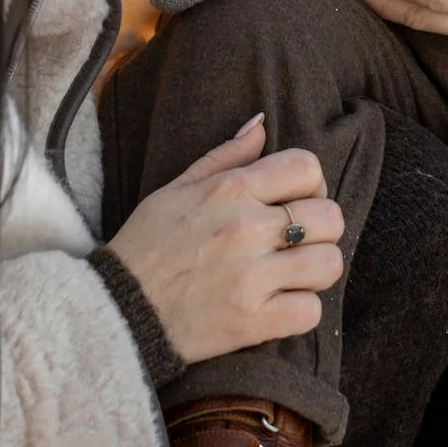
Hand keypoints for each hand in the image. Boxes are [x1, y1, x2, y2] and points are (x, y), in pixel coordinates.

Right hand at [108, 115, 343, 364]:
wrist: (117, 309)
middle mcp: (245, 228)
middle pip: (330, 217)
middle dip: (322, 228)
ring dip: (317, 270)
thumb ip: (225, 156)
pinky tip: (282, 305)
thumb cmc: (147, 245)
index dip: (312, 184)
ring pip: (329, 264)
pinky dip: (302, 310)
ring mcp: (251, 277)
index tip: (298, 201)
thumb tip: (262, 124)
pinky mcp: (251, 322)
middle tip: (300, 241)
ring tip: (295, 274)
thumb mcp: (176, 188)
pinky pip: (310, 312)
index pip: (307, 168)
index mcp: (230, 190)